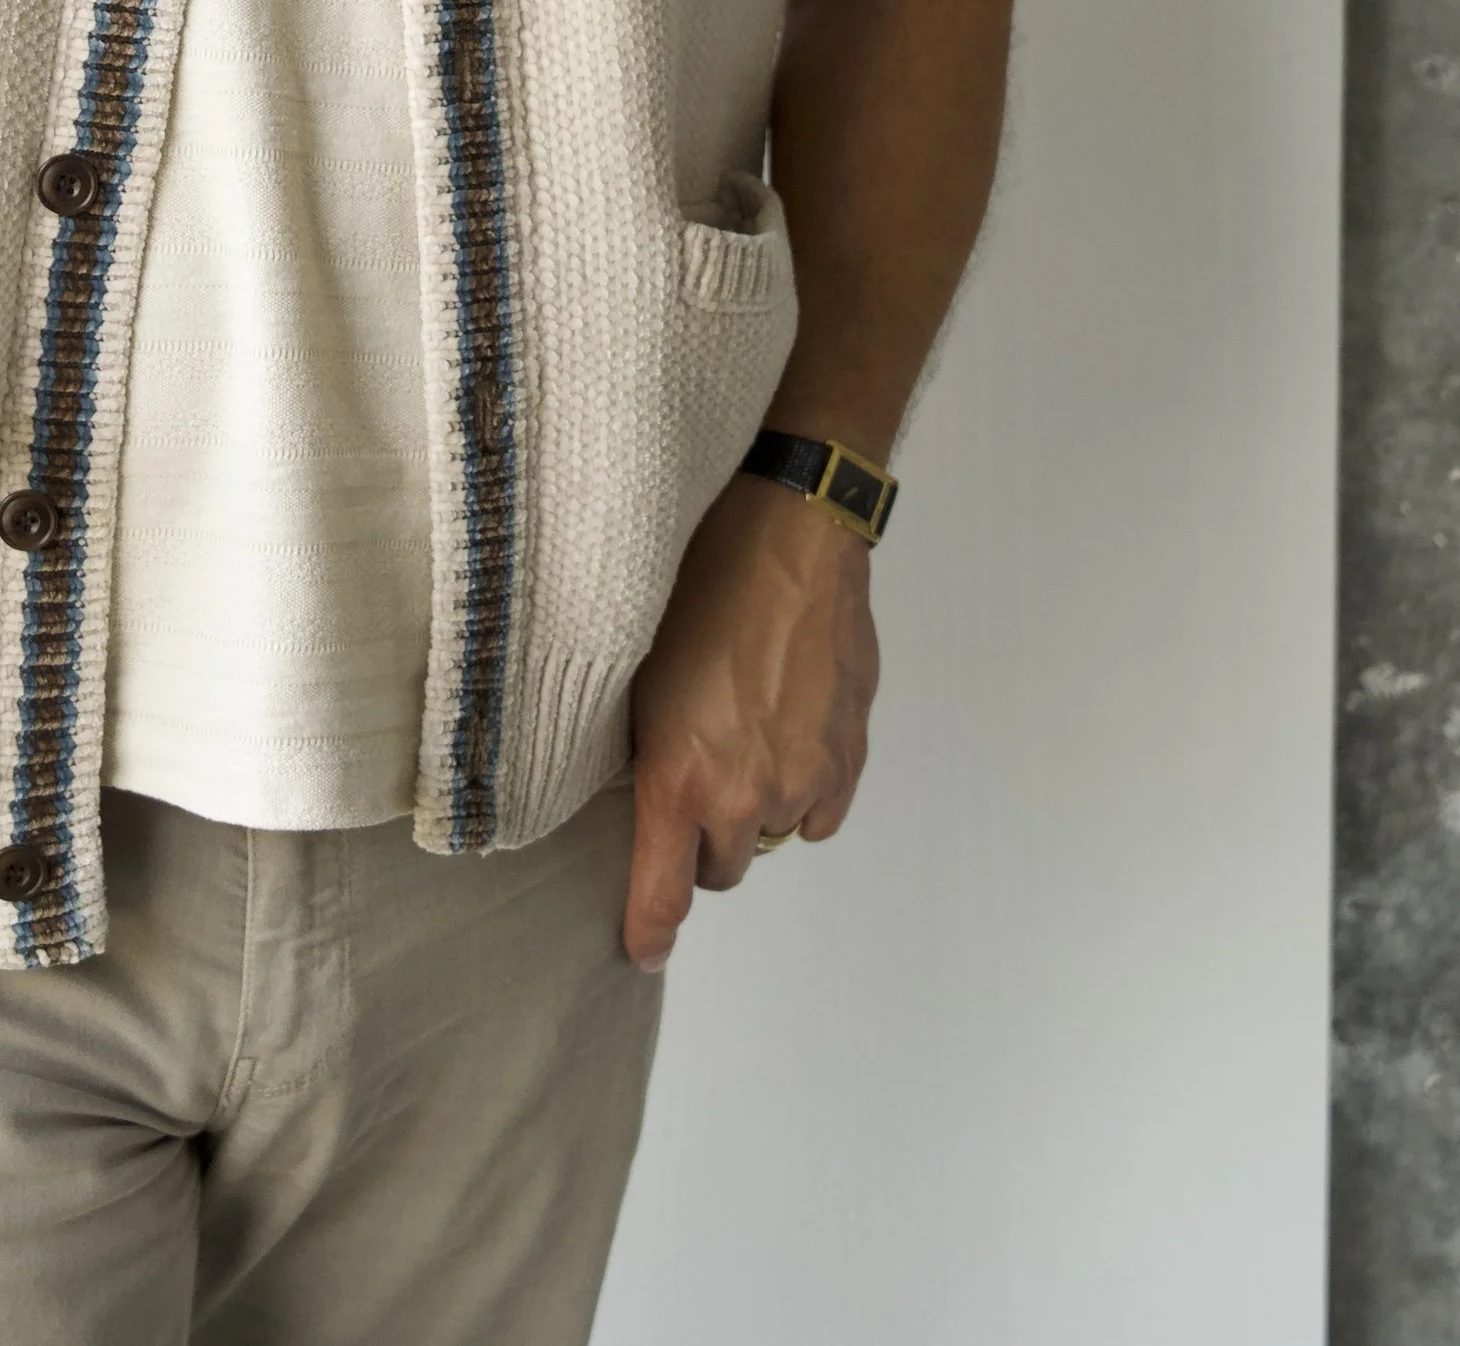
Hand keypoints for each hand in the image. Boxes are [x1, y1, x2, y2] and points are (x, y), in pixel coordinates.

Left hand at [621, 474, 878, 969]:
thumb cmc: (697, 585)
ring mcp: (804, 780)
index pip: (664, 894)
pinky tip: (787, 731)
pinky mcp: (849, 758)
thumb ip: (647, 752)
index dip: (648, 931)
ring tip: (741, 732)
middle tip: (692, 773)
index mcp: (680, 779)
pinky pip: (818, 811)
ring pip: (770, 833)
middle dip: (701, 836)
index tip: (642, 949)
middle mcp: (745, 795)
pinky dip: (802, 788)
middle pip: (718, 867)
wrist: (788, 536)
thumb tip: (642, 794)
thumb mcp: (638, 672)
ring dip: (754, 805)